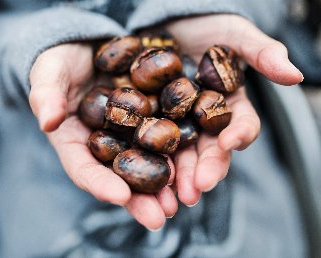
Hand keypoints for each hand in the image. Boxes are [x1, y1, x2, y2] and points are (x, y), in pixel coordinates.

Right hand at [29, 43, 177, 229]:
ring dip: (167, 184)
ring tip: (185, 199)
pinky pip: (168, 135)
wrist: (89, 45)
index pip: (84, 168)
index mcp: (76, 140)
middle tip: (159, 217)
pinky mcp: (153, 115)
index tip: (119, 196)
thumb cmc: (62, 61)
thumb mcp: (49, 72)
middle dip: (140, 199)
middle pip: (121, 176)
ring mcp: (131, 131)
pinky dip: (182, 151)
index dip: (99, 184)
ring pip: (148, 162)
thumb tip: (48, 121)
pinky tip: (198, 163)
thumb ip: (46, 94)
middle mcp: (106, 143)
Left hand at [166, 15, 302, 205]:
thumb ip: (261, 52)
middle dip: (204, 169)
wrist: (166, 21)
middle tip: (197, 189)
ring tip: (172, 195)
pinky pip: (149, 142)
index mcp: (229, 104)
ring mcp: (177, 122)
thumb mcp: (233, 33)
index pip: (240, 125)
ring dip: (178, 176)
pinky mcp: (150, 120)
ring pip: (180, 154)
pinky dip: (149, 159)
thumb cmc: (205, 24)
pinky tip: (142, 173)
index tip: (230, 143)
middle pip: (208, 149)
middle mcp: (204, 119)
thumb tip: (295, 75)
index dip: (239, 135)